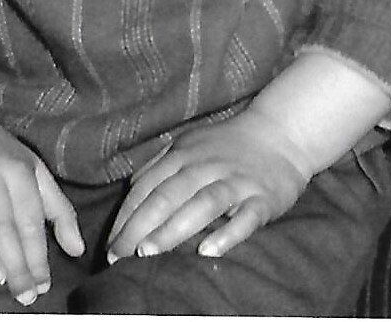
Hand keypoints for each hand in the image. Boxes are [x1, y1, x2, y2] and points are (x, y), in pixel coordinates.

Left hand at [106, 107, 313, 261]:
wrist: (281, 134)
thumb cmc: (228, 146)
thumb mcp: (190, 146)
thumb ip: (161, 166)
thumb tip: (131, 190)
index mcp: (183, 155)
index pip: (147, 187)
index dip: (126, 216)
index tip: (109, 246)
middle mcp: (205, 166)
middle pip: (167, 196)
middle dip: (139, 227)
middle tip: (118, 257)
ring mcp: (235, 181)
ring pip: (200, 205)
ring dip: (172, 229)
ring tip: (148, 254)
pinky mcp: (262, 198)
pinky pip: (244, 218)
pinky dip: (226, 234)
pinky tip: (208, 251)